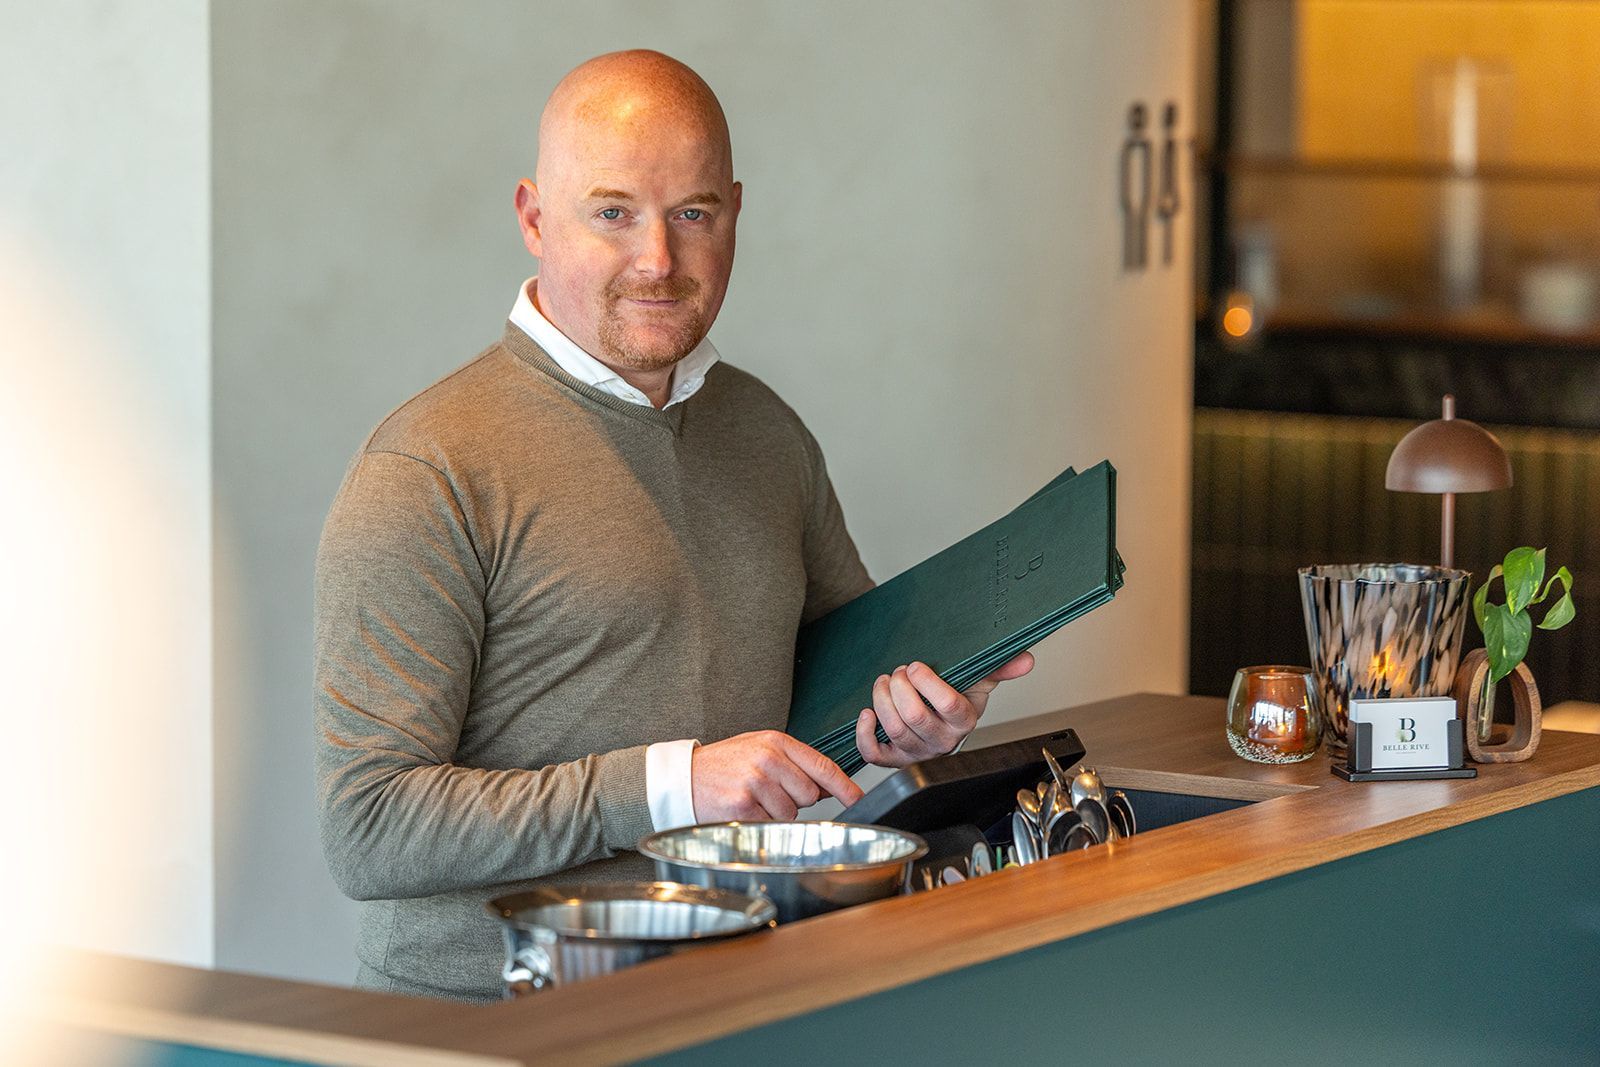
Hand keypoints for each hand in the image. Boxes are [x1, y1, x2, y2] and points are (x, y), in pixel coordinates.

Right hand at [692, 731, 864, 820]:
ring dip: (776, 813)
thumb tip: (829, 786)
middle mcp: (768, 759)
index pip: (821, 765)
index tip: (857, 798)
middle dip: (795, 800)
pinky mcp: (743, 807)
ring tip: (752, 799)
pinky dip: (760, 822)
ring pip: (791, 813)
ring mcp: (756, 783)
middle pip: (810, 794)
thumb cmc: (723, 765)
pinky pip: (771, 824)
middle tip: (769, 792)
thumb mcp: (758, 750)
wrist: (683, 778)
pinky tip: (743, 809)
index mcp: (775, 742)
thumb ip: (793, 764)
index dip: (844, 786)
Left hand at [854, 652, 1034, 767]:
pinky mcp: (894, 759)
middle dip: (899, 688)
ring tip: (884, 683)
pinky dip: (864, 733)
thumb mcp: (978, 682)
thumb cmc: (956, 700)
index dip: (927, 682)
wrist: (941, 725)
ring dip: (881, 700)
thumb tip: (1025, 659)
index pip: (947, 704)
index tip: (916, 666)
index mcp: (963, 721)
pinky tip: (867, 713)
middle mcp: (941, 741)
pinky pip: (874, 754)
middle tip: (897, 672)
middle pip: (914, 716)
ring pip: (893, 729)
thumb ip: (1000, 668)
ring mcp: (917, 752)